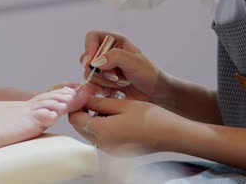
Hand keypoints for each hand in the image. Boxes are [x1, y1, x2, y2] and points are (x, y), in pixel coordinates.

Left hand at [68, 96, 182, 155]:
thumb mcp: (123, 104)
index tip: (84, 93)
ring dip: (93, 118)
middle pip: (80, 127)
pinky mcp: (117, 152)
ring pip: (90, 132)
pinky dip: (102, 126)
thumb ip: (99, 102)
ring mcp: (110, 150)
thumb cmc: (150, 118)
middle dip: (83, 111)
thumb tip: (84, 98)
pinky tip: (115, 116)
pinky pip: (101, 138)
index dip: (77, 104)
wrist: (171, 135)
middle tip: (93, 96)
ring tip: (107, 105)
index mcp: (102, 132)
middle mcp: (102, 145)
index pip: (75, 118)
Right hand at [80, 31, 167, 102]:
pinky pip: (91, 86)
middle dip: (99, 70)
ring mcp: (103, 69)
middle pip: (86, 58)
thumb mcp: (134, 61)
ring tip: (121, 83)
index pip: (92, 37)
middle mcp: (106, 53)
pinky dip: (99, 90)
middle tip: (115, 76)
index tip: (93, 62)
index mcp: (115, 41)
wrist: (155, 94)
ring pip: (88, 74)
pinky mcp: (102, 83)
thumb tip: (96, 61)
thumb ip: (115, 57)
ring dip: (103, 81)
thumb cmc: (149, 74)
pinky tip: (113, 92)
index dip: (89, 47)